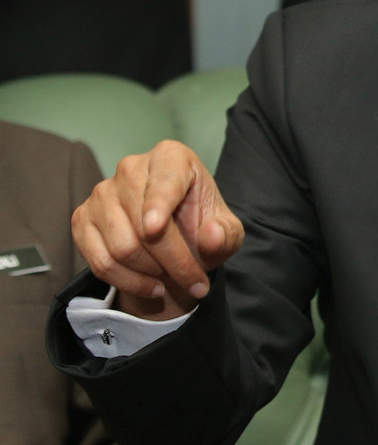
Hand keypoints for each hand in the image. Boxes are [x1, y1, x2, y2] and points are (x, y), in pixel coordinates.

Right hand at [71, 140, 244, 319]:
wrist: (176, 237)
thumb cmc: (202, 225)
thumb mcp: (227, 231)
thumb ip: (226, 233)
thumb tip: (210, 235)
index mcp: (170, 158)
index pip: (163, 184)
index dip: (158, 206)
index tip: (154, 228)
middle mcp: (131, 168)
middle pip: (144, 228)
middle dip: (173, 263)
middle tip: (196, 282)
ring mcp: (102, 193)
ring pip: (121, 248)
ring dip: (151, 274)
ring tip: (172, 280)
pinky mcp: (82, 218)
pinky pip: (100, 262)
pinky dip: (127, 282)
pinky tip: (150, 286)